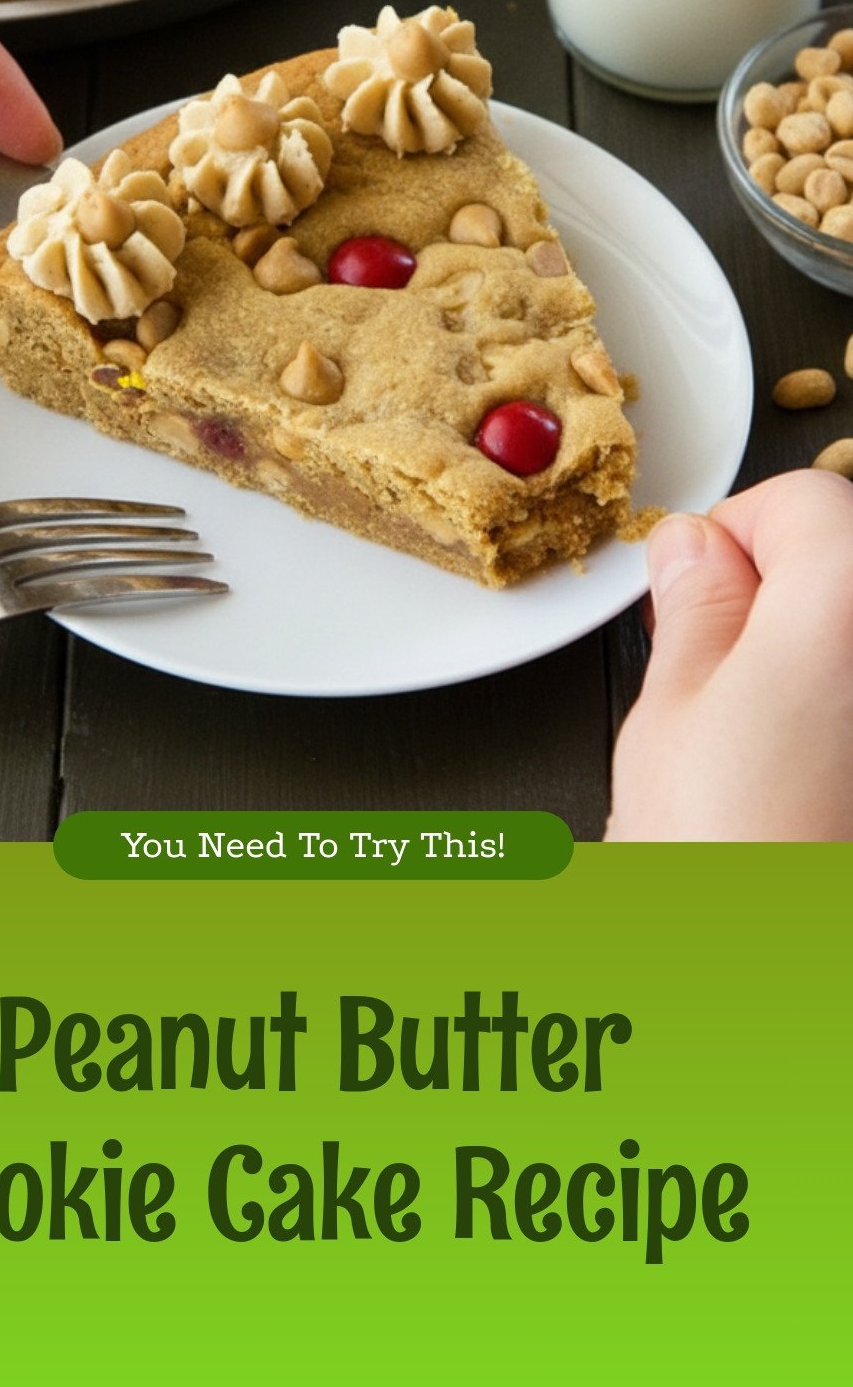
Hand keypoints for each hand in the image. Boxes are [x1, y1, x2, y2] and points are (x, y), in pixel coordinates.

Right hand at [606, 470, 852, 840]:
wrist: (781, 1006)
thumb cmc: (729, 868)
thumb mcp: (673, 713)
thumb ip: (693, 608)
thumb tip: (690, 551)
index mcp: (847, 597)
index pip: (803, 501)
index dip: (734, 538)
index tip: (692, 589)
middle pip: (849, 565)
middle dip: (780, 595)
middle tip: (715, 671)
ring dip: (816, 666)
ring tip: (758, 745)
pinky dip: (835, 720)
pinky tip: (803, 779)